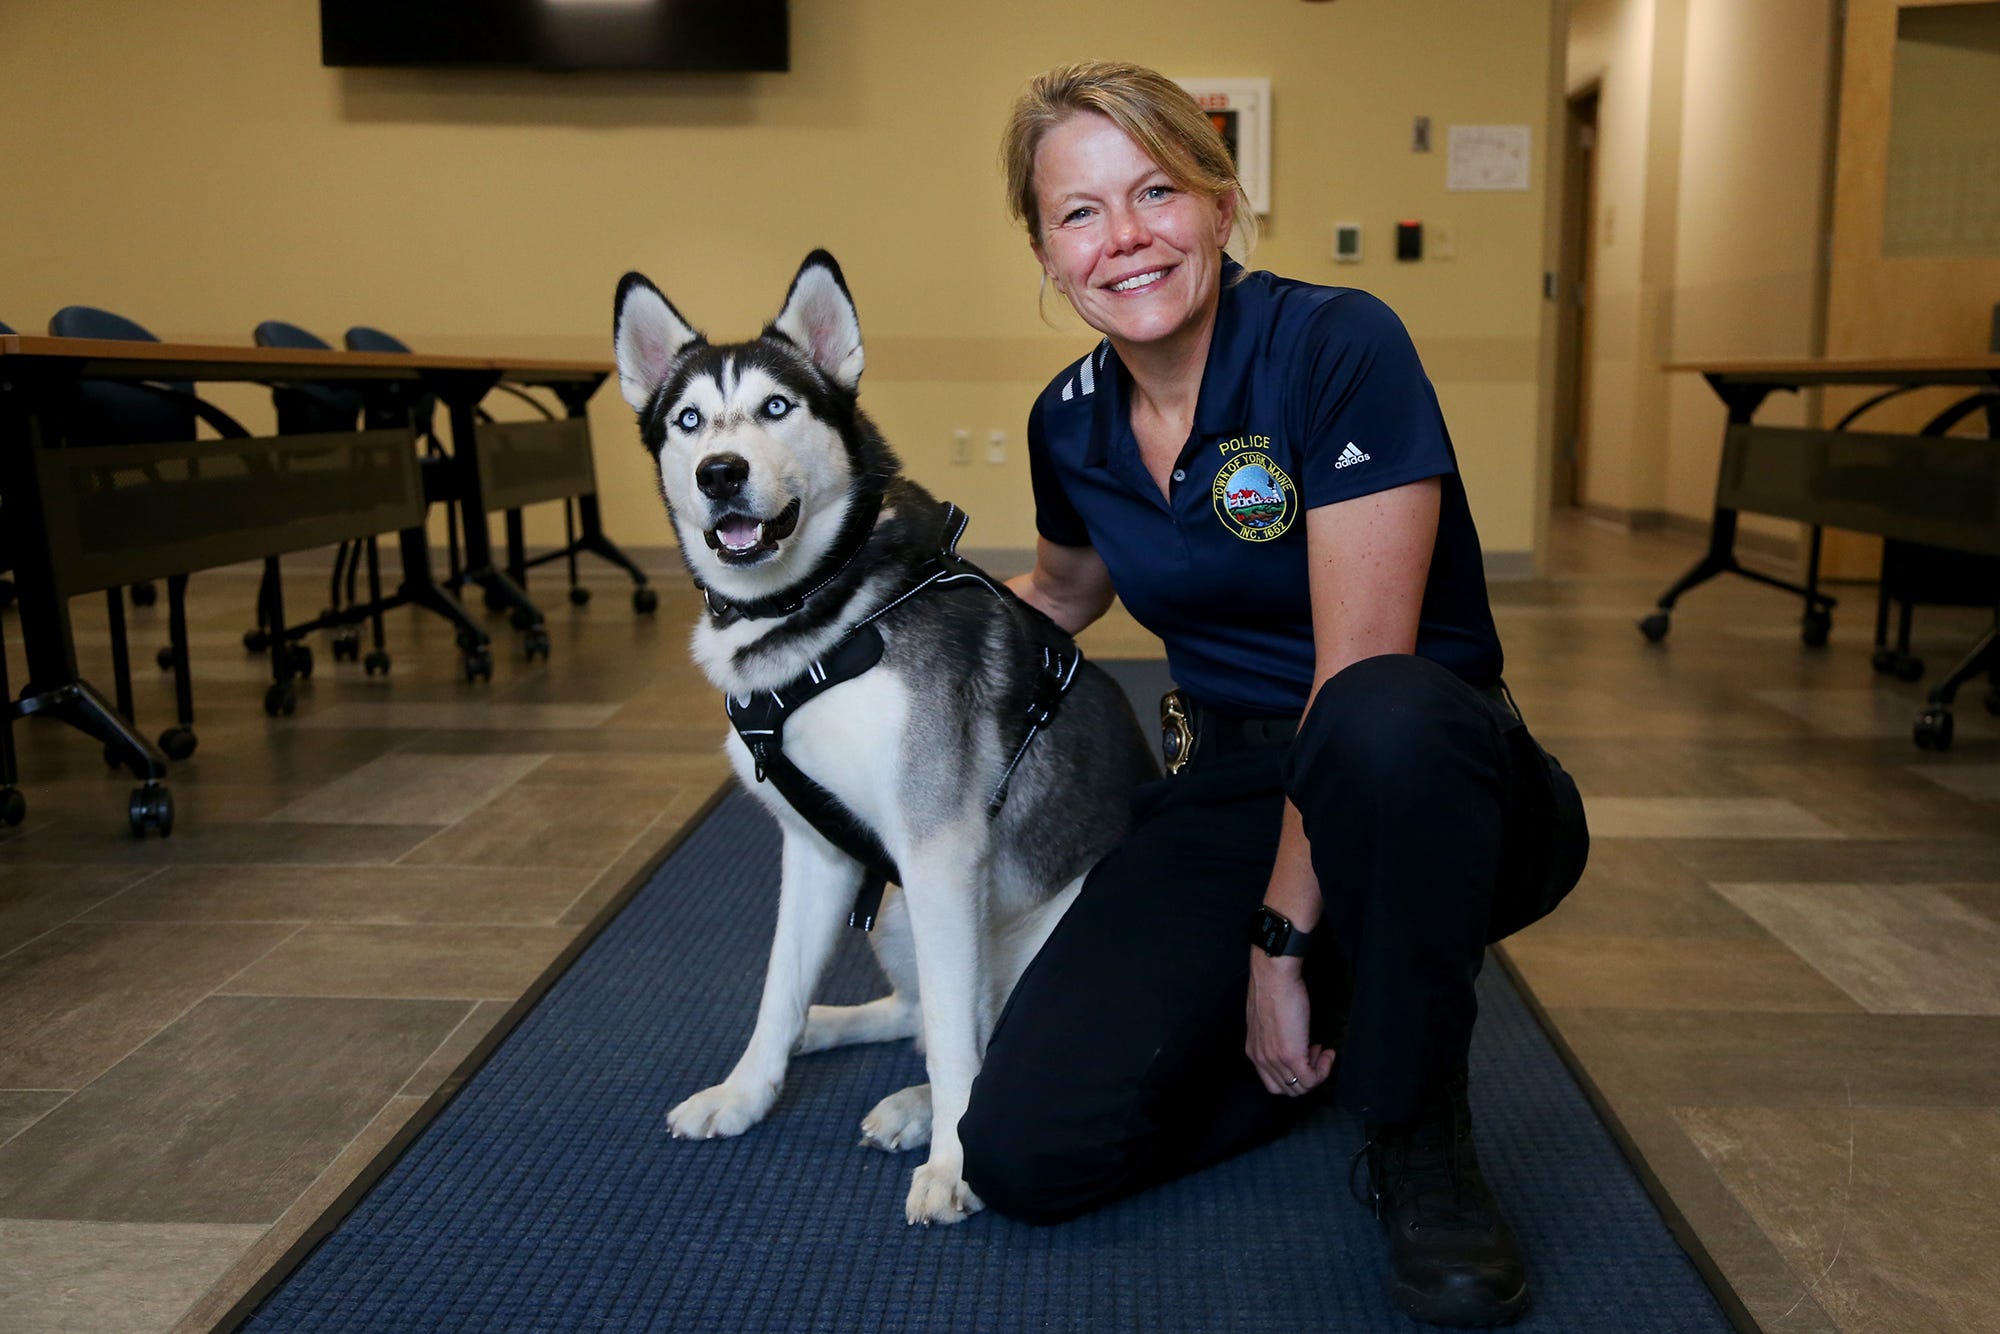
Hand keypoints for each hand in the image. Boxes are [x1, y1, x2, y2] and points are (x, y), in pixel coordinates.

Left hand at [1246, 950, 1334, 1096]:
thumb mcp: (1266, 1020)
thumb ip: (1273, 1037)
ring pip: (1300, 1088)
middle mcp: (1261, 1059)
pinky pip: (1311, 1079)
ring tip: (1322, 1052)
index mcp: (1253, 1051)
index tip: (1305, 1055)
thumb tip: (1291, 1042)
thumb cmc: (1272, 988)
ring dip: (1317, 1073)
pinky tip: (1327, 1053)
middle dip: (1306, 1077)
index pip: (1272, 1083)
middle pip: (1287, 1089)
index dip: (1292, 1075)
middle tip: (1316, 1054)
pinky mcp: (1291, 1055)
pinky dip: (1324, 1070)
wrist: (1273, 975)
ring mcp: (1275, 1059)